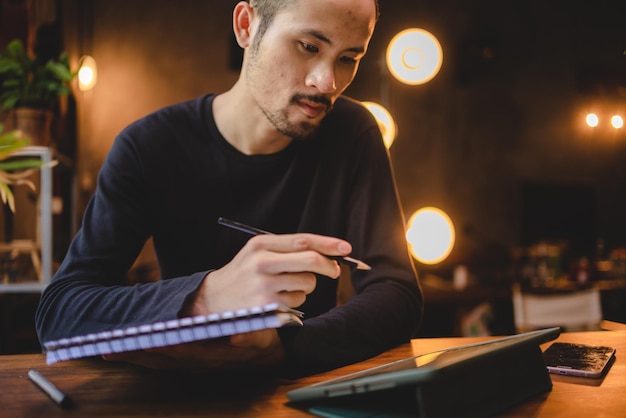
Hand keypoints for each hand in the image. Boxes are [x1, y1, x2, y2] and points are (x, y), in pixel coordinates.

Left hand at [102, 329, 283, 371]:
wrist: (266, 356)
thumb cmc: (262, 341)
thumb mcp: (262, 337)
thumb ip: (252, 337)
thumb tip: (239, 336)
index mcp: (211, 355)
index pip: (180, 350)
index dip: (159, 347)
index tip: (139, 341)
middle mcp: (196, 362)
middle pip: (160, 359)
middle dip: (134, 354)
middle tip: (106, 348)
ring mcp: (191, 363)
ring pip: (157, 362)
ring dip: (134, 357)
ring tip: (109, 349)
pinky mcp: (188, 360)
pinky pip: (161, 361)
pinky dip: (143, 356)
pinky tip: (130, 348)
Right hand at [190, 233, 351, 314]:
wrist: (213, 298)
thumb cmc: (243, 273)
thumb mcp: (257, 253)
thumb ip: (288, 250)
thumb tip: (326, 253)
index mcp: (261, 245)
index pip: (302, 241)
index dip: (328, 244)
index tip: (345, 247)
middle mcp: (262, 263)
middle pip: (311, 261)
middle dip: (329, 266)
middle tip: (335, 270)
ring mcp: (264, 286)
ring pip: (307, 284)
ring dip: (305, 287)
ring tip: (285, 287)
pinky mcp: (268, 307)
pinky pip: (298, 302)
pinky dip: (295, 301)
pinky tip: (277, 300)